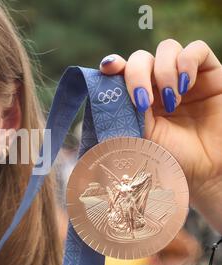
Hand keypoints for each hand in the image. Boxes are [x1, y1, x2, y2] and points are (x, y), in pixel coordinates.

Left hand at [100, 39, 221, 231]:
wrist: (205, 174)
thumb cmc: (167, 160)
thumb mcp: (135, 137)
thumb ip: (120, 112)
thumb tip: (98, 91)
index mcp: (134, 98)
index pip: (120, 70)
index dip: (112, 64)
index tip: (107, 69)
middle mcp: (156, 85)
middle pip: (140, 58)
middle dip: (136, 75)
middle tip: (143, 103)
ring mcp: (182, 78)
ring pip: (166, 49)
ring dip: (163, 72)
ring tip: (171, 103)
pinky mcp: (209, 74)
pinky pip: (196, 49)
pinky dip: (187, 62)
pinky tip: (185, 86)